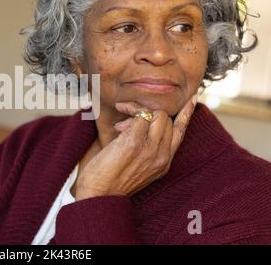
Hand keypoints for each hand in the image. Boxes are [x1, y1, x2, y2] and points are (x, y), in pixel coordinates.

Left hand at [74, 95, 197, 200]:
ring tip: (120, 127)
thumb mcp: (137, 167)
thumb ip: (145, 150)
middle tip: (125, 121)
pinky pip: (140, 115)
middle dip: (148, 113)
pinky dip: (128, 113)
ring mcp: (150, 149)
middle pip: (167, 119)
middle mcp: (161, 156)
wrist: (99, 194)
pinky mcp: (135, 142)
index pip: (180, 133)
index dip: (187, 114)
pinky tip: (117, 128)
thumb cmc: (111, 180)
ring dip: (137, 111)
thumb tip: (138, 124)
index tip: (193, 99)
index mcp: (164, 163)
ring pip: (157, 115)